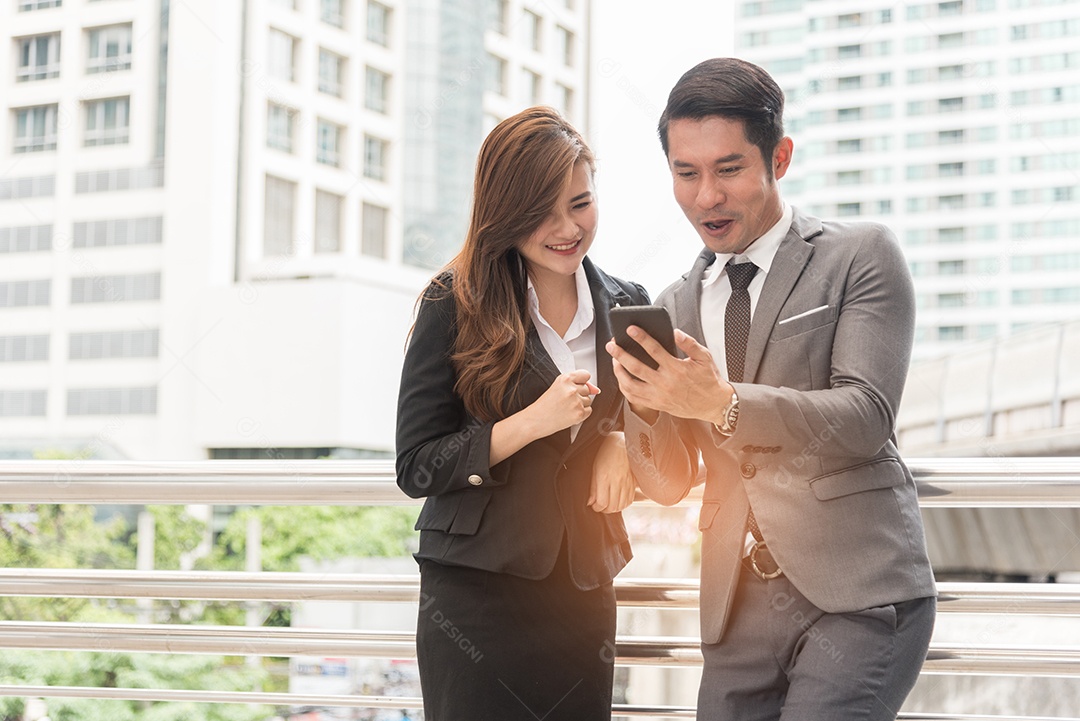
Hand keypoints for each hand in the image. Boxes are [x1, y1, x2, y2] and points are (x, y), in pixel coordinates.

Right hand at [523, 370, 599, 438]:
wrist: (535, 420)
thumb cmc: (544, 405)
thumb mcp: (557, 388)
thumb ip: (576, 384)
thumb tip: (596, 390)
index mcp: (565, 379)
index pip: (585, 375)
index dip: (581, 381)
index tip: (576, 386)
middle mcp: (571, 389)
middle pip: (587, 389)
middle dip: (579, 395)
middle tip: (566, 400)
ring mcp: (576, 402)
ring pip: (589, 400)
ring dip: (580, 405)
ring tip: (566, 408)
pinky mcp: (579, 413)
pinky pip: (589, 411)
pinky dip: (581, 414)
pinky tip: (569, 414)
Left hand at [588, 432, 635, 512]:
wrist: (623, 444)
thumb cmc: (606, 453)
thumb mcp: (595, 468)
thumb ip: (593, 487)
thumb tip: (590, 502)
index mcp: (604, 477)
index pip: (601, 503)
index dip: (596, 508)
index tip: (594, 506)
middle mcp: (617, 481)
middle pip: (612, 507)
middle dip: (604, 510)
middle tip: (600, 505)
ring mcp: (627, 483)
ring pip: (621, 506)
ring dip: (614, 508)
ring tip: (609, 503)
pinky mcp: (634, 483)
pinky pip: (630, 500)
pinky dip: (623, 504)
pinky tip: (618, 500)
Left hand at [606, 328, 732, 424]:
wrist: (714, 404)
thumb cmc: (709, 380)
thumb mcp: (704, 357)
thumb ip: (690, 344)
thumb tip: (676, 333)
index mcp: (677, 369)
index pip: (654, 350)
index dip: (641, 338)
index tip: (630, 329)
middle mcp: (665, 384)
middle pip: (636, 367)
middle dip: (620, 354)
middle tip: (612, 345)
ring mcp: (659, 396)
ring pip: (631, 385)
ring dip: (619, 372)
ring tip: (613, 361)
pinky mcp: (657, 405)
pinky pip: (635, 398)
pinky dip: (624, 388)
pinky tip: (621, 378)